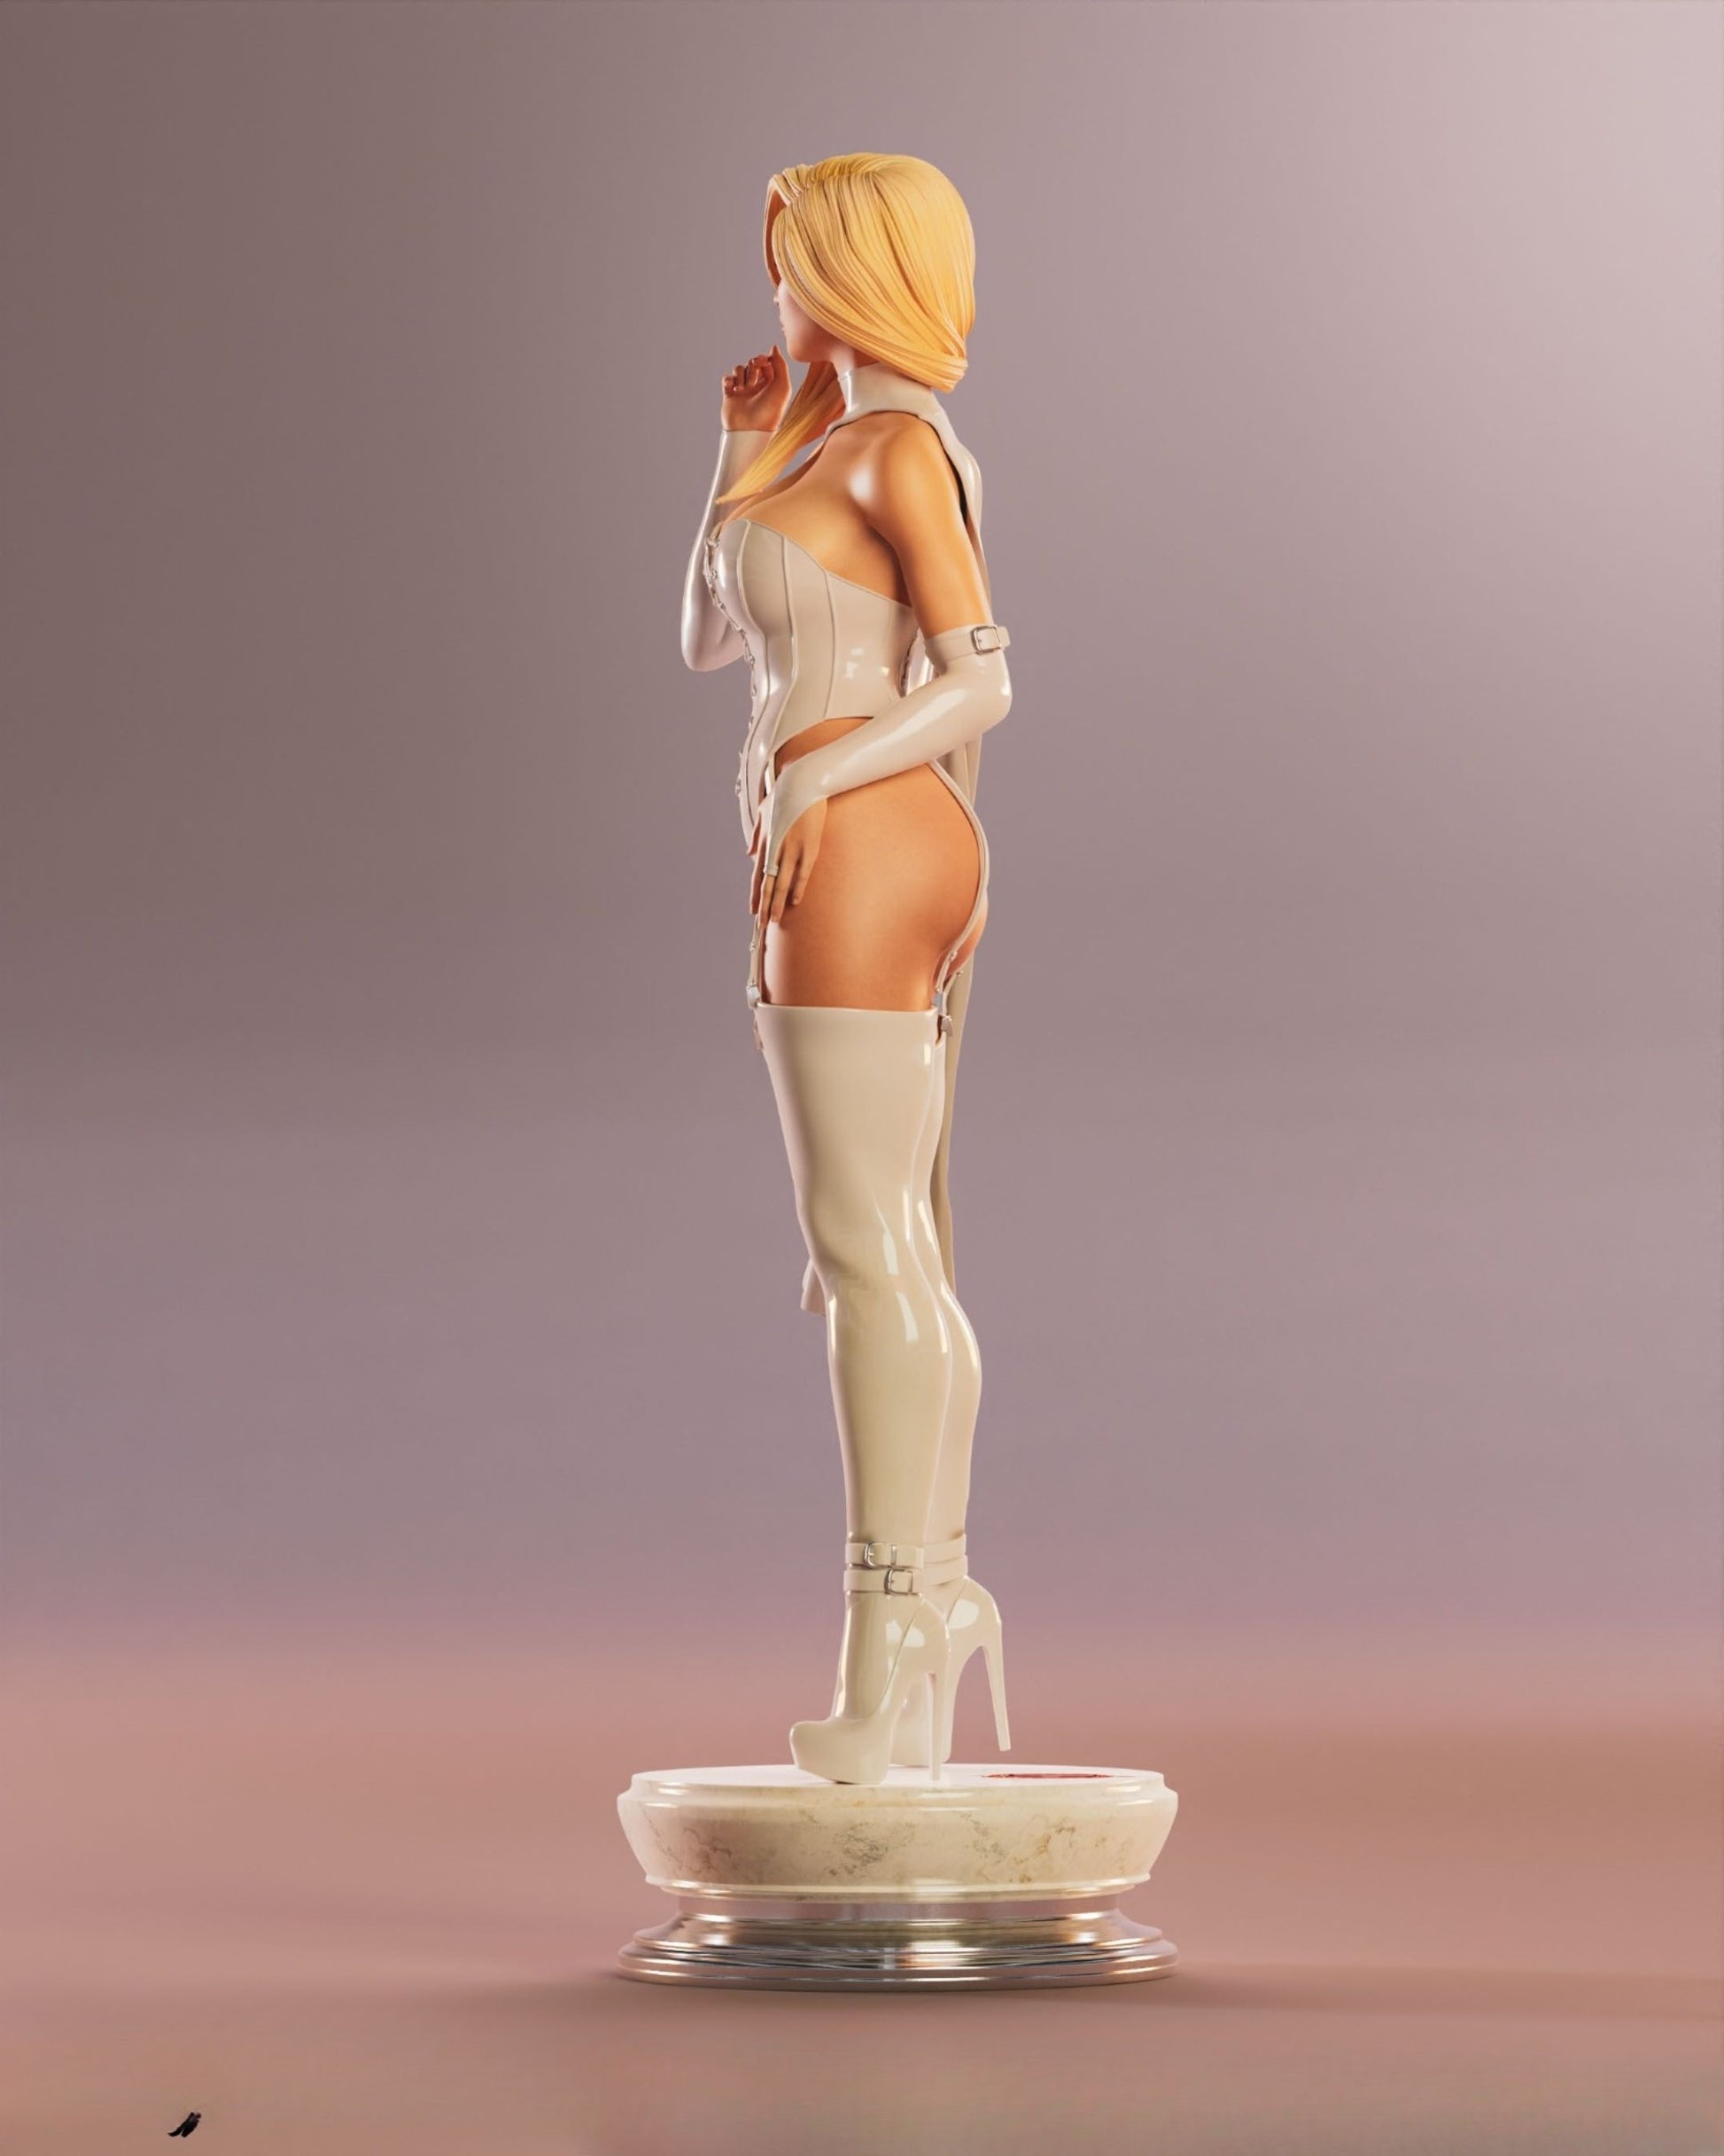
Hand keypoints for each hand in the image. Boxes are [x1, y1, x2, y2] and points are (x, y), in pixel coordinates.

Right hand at [723, 344, 790, 433]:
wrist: (750, 430)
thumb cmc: (771, 410)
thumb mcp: (783, 386)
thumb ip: (781, 364)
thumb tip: (774, 347)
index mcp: (772, 384)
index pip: (767, 361)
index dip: (764, 358)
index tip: (763, 362)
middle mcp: (758, 386)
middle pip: (752, 363)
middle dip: (752, 367)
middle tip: (754, 378)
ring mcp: (743, 390)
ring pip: (739, 369)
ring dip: (741, 375)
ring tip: (744, 389)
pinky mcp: (730, 395)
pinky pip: (727, 378)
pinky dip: (729, 380)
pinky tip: (734, 389)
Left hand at [750, 794, 826, 923]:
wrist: (802, 781)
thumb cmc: (784, 794)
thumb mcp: (763, 812)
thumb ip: (756, 834)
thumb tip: (748, 852)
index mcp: (766, 842)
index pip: (757, 875)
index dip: (756, 894)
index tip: (753, 911)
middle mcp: (776, 849)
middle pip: (767, 884)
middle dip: (764, 906)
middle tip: (761, 926)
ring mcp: (792, 849)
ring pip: (782, 883)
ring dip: (778, 903)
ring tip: (775, 921)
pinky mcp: (808, 847)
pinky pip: (802, 873)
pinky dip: (798, 888)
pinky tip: (794, 901)